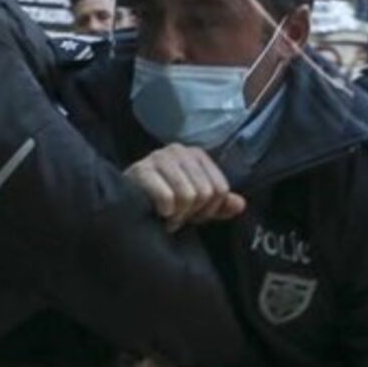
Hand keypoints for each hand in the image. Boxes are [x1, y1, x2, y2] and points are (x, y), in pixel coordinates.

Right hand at [125, 144, 245, 232]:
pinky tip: (156, 212)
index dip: (209, 209)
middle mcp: (179, 150)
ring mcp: (159, 157)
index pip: (220, 189)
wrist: (127, 202)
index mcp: (197, 155)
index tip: (193, 213)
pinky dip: (164, 214)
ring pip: (188, 196)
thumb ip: (219, 205)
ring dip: (177, 215)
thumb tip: (240, 204)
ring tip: (166, 215)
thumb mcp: (196, 205)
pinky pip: (168, 199)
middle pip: (205, 193)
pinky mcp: (141, 170)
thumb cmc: (163, 201)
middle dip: (191, 212)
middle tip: (177, 215)